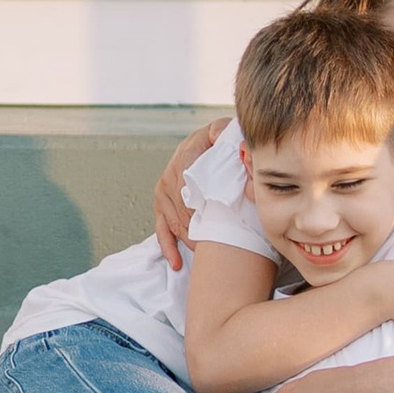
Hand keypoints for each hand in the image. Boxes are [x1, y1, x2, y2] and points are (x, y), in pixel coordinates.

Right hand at [152, 121, 223, 266]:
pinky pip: (161, 229)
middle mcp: (171, 172)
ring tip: (204, 251)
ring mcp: (164, 190)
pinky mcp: (161, 205)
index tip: (210, 217)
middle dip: (196, 225)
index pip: (187, 180)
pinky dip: (168, 247)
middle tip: (215, 241)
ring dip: (187, 238)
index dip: (198, 200)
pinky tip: (177, 261)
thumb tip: (231, 144)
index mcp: (186, 153)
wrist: (208, 144)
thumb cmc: (219, 141)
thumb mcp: (223, 130)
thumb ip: (226, 133)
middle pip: (180, 205)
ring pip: (172, 220)